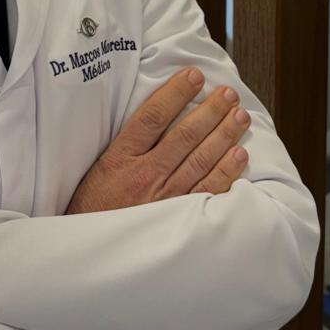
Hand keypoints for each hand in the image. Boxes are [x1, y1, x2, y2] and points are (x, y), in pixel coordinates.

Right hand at [65, 68, 250, 213]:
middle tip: (228, 93)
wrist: (90, 253)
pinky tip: (240, 155)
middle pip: (184, 135)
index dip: (175, 93)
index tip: (193, 76)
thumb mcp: (99, 169)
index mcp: (121, 158)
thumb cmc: (92, 208)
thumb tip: (154, 117)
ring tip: (240, 116)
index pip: (153, 116)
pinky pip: (208, 192)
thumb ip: (125, 146)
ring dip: (224, 135)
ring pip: (201, 159)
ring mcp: (164, 198)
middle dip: (210, 110)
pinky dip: (226, 172)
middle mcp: (145, 175)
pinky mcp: (178, 219)